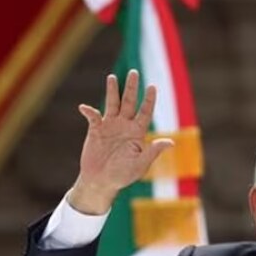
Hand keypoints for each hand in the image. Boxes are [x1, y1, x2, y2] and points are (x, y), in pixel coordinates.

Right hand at [68, 70, 173, 213]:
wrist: (102, 182)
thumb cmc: (123, 175)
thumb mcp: (140, 165)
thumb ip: (153, 151)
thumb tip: (171, 142)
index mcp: (137, 133)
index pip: (145, 112)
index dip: (149, 99)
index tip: (152, 86)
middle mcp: (124, 126)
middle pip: (129, 102)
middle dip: (132, 88)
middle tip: (134, 72)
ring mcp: (110, 126)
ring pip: (112, 104)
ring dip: (112, 91)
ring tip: (112, 77)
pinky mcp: (95, 130)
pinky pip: (93, 117)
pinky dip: (89, 112)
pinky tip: (85, 108)